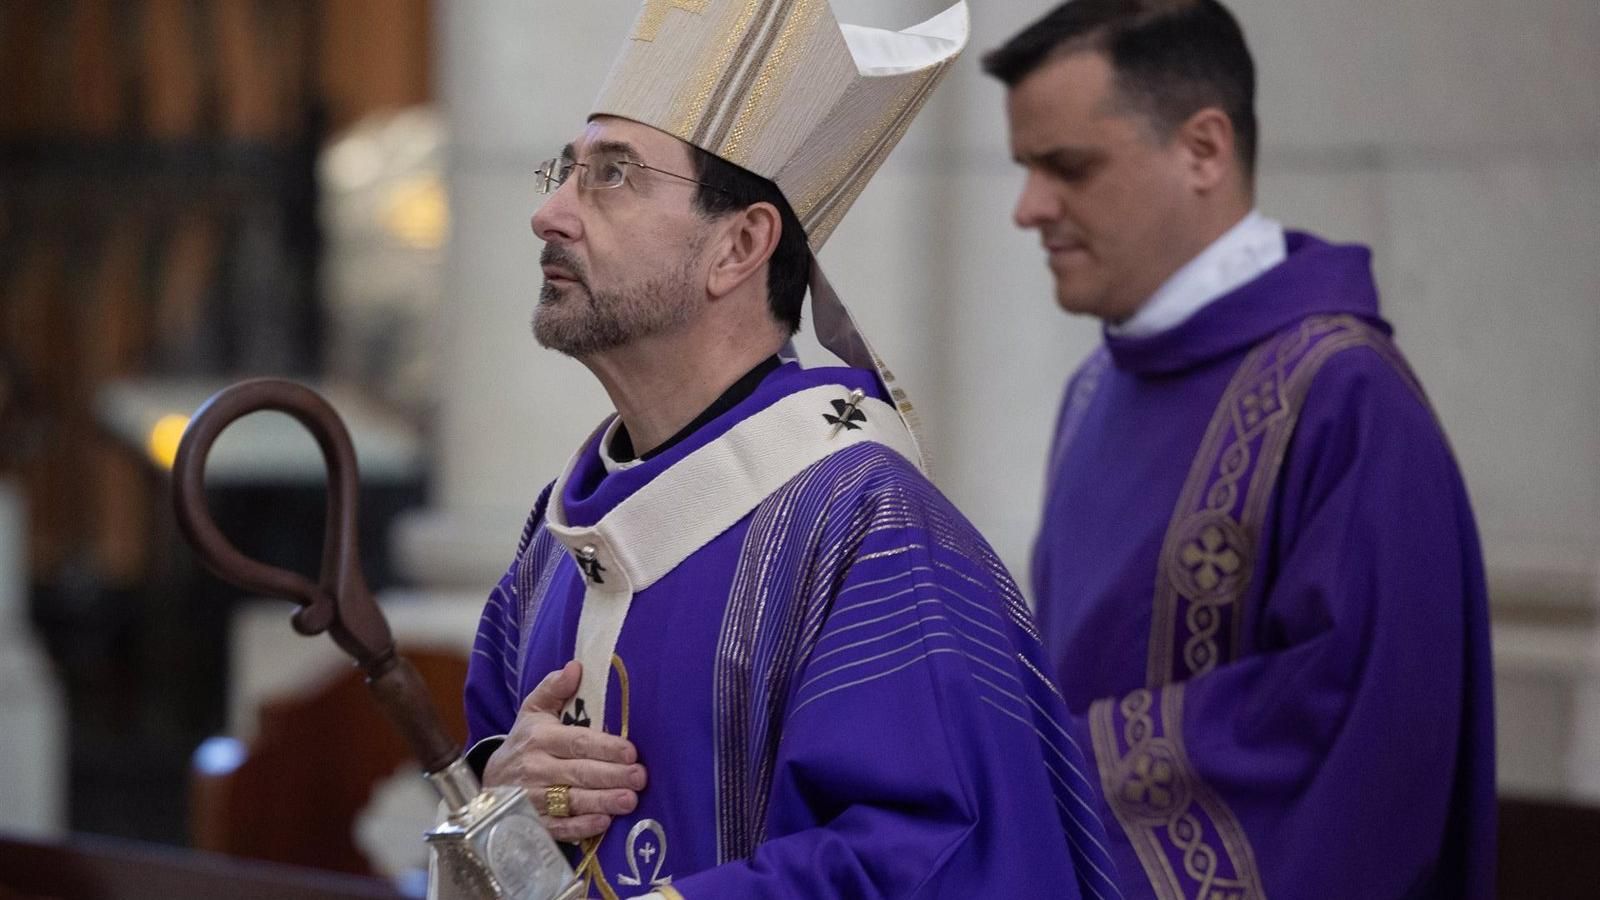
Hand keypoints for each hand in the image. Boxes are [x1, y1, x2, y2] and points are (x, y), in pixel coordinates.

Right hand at [482, 660, 647, 841]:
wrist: (490, 780)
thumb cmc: (524, 741)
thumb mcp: (533, 710)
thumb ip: (554, 688)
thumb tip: (576, 666)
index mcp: (540, 738)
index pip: (577, 742)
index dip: (604, 747)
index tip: (631, 752)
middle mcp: (536, 769)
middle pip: (579, 773)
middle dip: (612, 776)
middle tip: (640, 777)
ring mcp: (533, 799)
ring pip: (571, 801)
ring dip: (602, 802)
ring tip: (630, 801)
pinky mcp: (533, 823)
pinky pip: (558, 827)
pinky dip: (580, 827)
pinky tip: (603, 823)